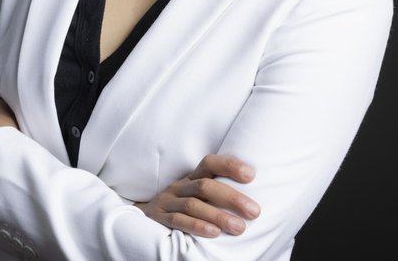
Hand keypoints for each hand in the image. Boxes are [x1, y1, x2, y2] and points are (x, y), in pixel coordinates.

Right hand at [135, 154, 259, 237]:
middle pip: (205, 186)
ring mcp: (168, 201)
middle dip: (231, 198)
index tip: (251, 175)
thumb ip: (216, 192)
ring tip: (239, 227)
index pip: (210, 163)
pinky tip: (213, 233)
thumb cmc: (180, 206)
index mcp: (191, 178)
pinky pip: (177, 220)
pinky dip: (197, 225)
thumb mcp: (195, 194)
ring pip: (193, 204)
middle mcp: (180, 187)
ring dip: (218, 215)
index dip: (229, 166)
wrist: (143, 216)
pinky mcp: (160, 218)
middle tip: (254, 211)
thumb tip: (251, 199)